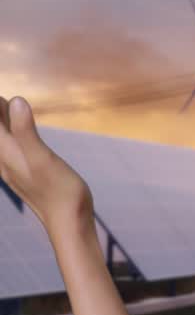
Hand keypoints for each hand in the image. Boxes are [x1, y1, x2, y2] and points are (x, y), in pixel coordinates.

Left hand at [0, 95, 92, 230]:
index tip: (4, 94)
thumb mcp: (42, 158)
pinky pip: (10, 146)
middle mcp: (4, 159)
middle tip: (4, 98)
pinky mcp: (25, 172)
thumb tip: (15, 99)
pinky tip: (18, 132)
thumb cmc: (58, 190)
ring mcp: (13, 167)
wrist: (68, 220)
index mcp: (4, 152)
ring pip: (1, 138)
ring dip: (2, 121)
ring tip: (5, 104)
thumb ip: (26, 130)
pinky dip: (10, 132)